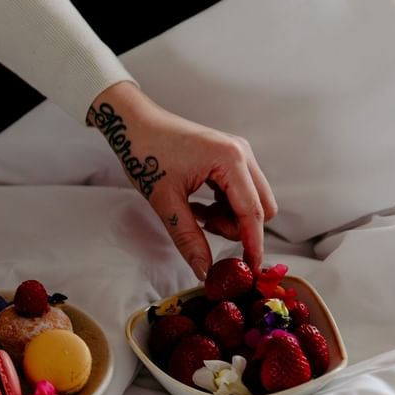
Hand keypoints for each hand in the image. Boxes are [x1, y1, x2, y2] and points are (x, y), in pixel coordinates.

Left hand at [87, 82, 276, 278]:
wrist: (132, 125)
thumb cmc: (146, 155)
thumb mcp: (165, 202)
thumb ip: (188, 237)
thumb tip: (205, 270)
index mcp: (230, 160)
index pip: (254, 212)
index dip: (254, 243)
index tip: (251, 269)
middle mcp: (242, 153)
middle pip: (262, 206)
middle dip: (238, 227)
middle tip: (204, 229)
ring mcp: (238, 153)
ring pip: (251, 200)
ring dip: (228, 217)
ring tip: (194, 214)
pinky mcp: (229, 157)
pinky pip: (239, 192)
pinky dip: (223, 206)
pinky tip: (197, 206)